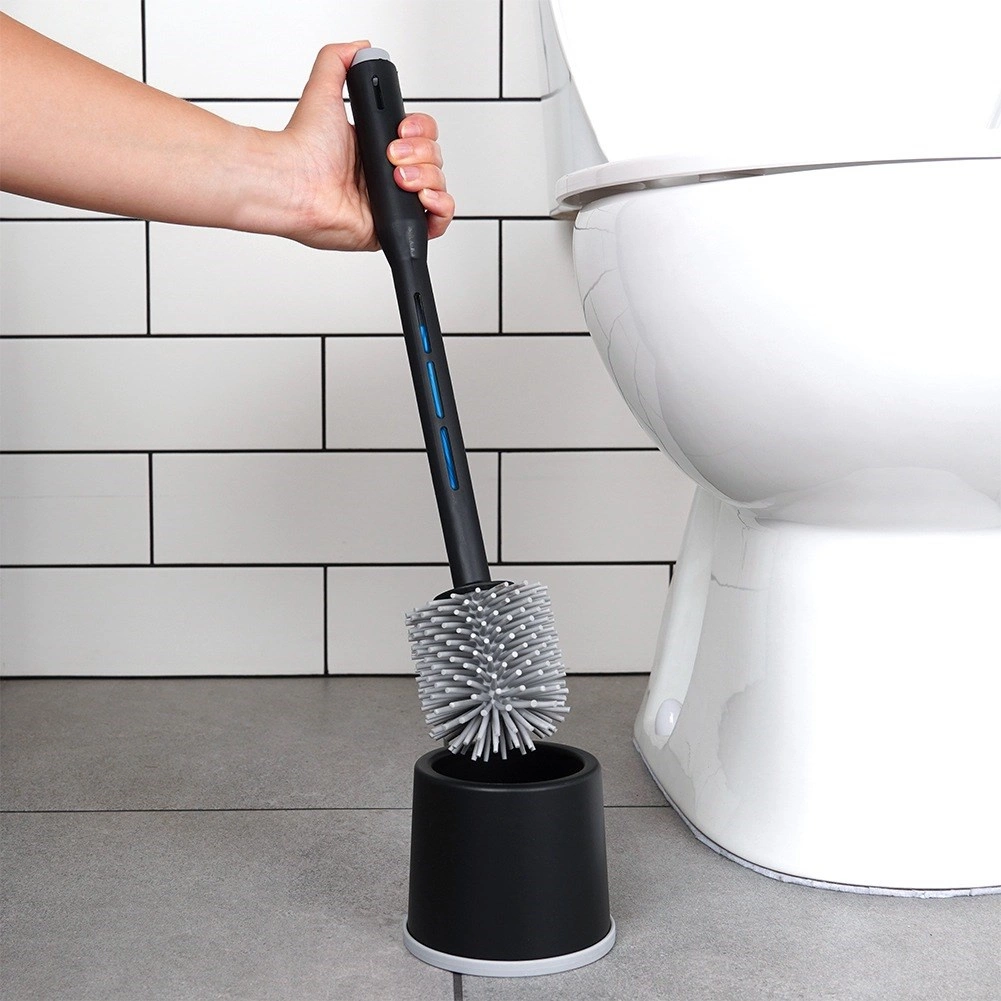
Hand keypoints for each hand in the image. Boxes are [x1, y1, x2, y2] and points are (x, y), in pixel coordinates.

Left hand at [273, 41, 454, 250]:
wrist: (294, 182)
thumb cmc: (304, 148)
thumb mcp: (321, 89)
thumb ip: (338, 61)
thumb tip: (361, 49)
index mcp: (377, 147)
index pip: (421, 136)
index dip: (420, 131)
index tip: (401, 131)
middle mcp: (387, 175)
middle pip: (434, 160)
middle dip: (422, 154)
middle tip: (391, 155)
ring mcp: (392, 202)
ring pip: (438, 187)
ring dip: (428, 178)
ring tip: (399, 178)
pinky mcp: (394, 226)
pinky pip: (435, 222)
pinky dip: (440, 208)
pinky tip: (422, 197)